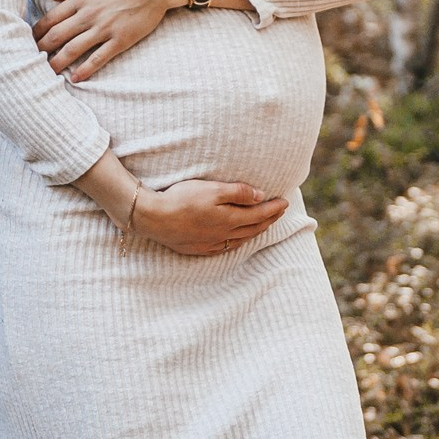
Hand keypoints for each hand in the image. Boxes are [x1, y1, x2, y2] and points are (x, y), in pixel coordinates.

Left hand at [32, 0, 186, 81]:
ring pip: (73, 49)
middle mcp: (88, 15)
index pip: (52, 17)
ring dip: (57, 62)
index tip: (29, 39)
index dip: (37, 30)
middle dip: (41, 48)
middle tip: (30, 58)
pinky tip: (75, 78)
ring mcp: (104, 29)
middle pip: (57, 36)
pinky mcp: (120, 40)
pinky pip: (99, 58)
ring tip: (46, 72)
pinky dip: (86, 69)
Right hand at [132, 180, 289, 255]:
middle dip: (269, 219)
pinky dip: (238, 241)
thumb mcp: (212, 189)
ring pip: (241, 239)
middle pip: (253, 228)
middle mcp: (224, 235)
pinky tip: (238, 239)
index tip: (285, 202)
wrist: (154, 217)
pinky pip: (226, 247)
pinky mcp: (199, 248)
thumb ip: (238, 192)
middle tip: (280, 212)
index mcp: (229, 219)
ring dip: (256, 231)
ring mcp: (211, 244)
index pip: (259, 214)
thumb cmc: (182, 199)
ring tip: (264, 224)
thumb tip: (261, 196)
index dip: (274, 208)